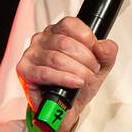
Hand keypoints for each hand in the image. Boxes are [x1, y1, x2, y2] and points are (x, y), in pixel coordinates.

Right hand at [17, 16, 118, 131]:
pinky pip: (45, 73)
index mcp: (58, 31)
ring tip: (85, 79)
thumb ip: (107, 52)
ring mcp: (32, 53)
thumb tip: (103, 46)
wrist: (66, 107)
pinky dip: (64, 78)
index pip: (70, 25)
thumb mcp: (100, 65)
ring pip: (57, 58)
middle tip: (92, 71)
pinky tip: (75, 83)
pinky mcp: (25, 70)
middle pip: (65, 43)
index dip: (87, 40)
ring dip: (77, 71)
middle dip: (85, 59)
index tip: (95, 54)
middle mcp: (43, 39)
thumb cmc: (78, 83)